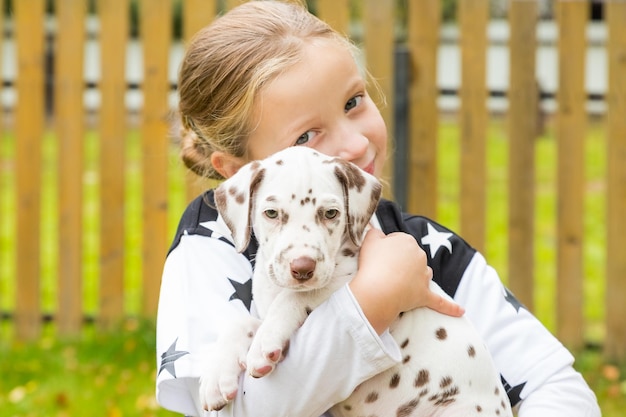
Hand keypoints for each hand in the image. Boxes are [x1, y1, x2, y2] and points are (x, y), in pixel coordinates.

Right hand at [349, 228, 463, 333]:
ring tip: (396, 284)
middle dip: (399, 263)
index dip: (385, 250)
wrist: (377, 291)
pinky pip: (439, 301)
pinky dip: (450, 307)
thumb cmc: (372, 264)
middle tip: (381, 271)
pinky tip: (460, 311)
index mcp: (407, 240)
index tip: (376, 258)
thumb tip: (379, 232)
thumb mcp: (369, 240)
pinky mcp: (424, 295)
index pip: (397, 241)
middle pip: (411, 257)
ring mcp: (423, 276)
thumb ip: (375, 232)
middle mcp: (420, 255)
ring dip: (414, 278)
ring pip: (422, 274)